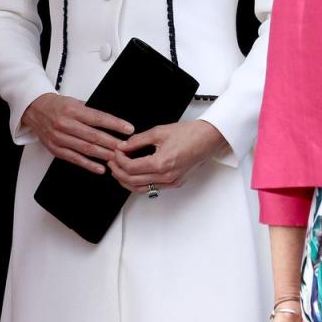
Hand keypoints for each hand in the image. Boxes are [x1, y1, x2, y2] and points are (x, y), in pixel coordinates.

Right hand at [21, 93, 133, 173]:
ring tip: (117, 157)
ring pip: (86, 149)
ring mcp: (59, 138)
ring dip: (104, 154)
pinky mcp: (55, 149)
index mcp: (72, 110)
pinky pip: (75, 159)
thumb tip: (112, 121)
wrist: (34, 109)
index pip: (98, 118)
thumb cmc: (56, 106)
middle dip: (112, 142)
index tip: (128, 129)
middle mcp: (65, 124)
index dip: (115, 124)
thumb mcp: (74, 102)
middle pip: (93, 136)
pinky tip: (100, 167)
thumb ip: (90, 112)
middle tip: (126, 147)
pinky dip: (89, 165)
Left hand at [110, 119, 227, 190]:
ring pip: (141, 189)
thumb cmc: (190, 134)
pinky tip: (134, 175)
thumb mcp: (159, 132)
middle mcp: (166, 176)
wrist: (208, 138)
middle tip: (113, 161)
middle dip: (118, 171)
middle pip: (132, 181)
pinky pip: (152, 188)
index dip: (119, 160)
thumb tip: (124, 145)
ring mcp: (171, 182)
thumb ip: (138, 140)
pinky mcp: (175, 183)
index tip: (116, 151)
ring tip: (119, 170)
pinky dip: (139, 183)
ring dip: (127, 181)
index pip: (131, 167)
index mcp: (162, 163)